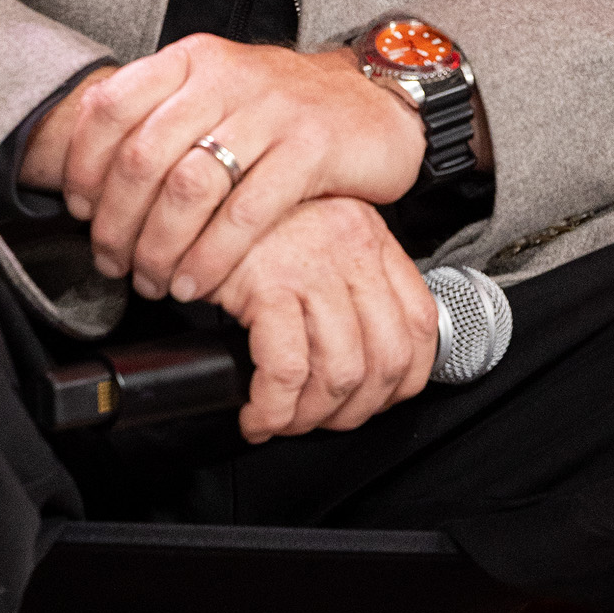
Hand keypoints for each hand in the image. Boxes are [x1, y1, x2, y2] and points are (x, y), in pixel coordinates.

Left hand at [24, 36, 431, 302]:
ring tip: (153, 279)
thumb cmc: (287, 110)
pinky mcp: (311, 149)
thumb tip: (90, 172)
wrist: (375, 100)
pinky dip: (211, 257)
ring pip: (189, 188)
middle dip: (117, 224)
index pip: (111, 106)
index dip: (83, 166)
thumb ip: (161, 118)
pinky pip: (246, 213)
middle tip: (113, 262)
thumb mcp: (219, 92)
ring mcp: (271, 112)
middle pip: (142, 157)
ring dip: (159, 247)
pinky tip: (197, 282)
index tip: (81, 210)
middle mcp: (225, 79)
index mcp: (192, 61)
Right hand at [213, 198, 439, 439]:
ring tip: (284, 421)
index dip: (404, 380)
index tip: (377, 402)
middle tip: (322, 422)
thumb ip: (343, 282)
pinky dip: (273, 408)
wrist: (192, 190)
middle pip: (387, 357)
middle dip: (355, 410)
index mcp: (370, 237)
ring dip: (311, 416)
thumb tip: (362, 354)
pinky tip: (257, 416)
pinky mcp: (267, 283)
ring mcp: (313, 265)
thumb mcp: (311, 237)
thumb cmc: (243, 220)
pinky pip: (287, 370)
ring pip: (341, 372)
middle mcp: (351, 247)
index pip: (420, 323)